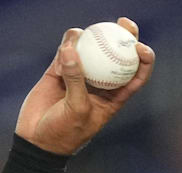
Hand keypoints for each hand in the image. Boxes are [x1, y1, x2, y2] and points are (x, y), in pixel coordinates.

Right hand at [15, 17, 154, 155]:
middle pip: (117, 56)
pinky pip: (66, 52)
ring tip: (88, 30)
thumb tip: (72, 50)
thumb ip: (76, 81)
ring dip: (92, 37)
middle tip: (124, 23)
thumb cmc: (66, 132)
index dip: (144, 60)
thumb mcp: (77, 110)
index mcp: (114, 97)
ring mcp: (79, 76)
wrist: (37, 139)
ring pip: (90, 50)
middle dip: (124, 37)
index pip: (136, 75)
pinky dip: (68, 44)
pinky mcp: (59, 71)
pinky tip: (70, 39)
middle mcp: (100, 84)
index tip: (141, 47)